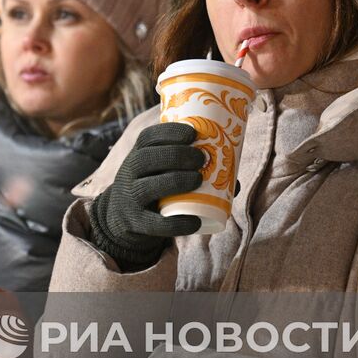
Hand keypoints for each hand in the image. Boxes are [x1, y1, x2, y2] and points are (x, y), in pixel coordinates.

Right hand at [91, 121, 206, 272]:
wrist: (123, 216)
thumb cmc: (154, 186)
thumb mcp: (161, 172)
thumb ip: (190, 170)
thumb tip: (234, 182)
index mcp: (137, 155)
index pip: (147, 138)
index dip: (168, 133)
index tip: (193, 133)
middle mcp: (129, 174)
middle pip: (146, 159)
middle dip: (175, 155)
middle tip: (201, 158)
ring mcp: (130, 199)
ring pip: (146, 188)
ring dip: (174, 181)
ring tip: (198, 179)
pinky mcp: (136, 223)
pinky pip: (154, 224)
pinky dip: (176, 223)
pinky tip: (195, 221)